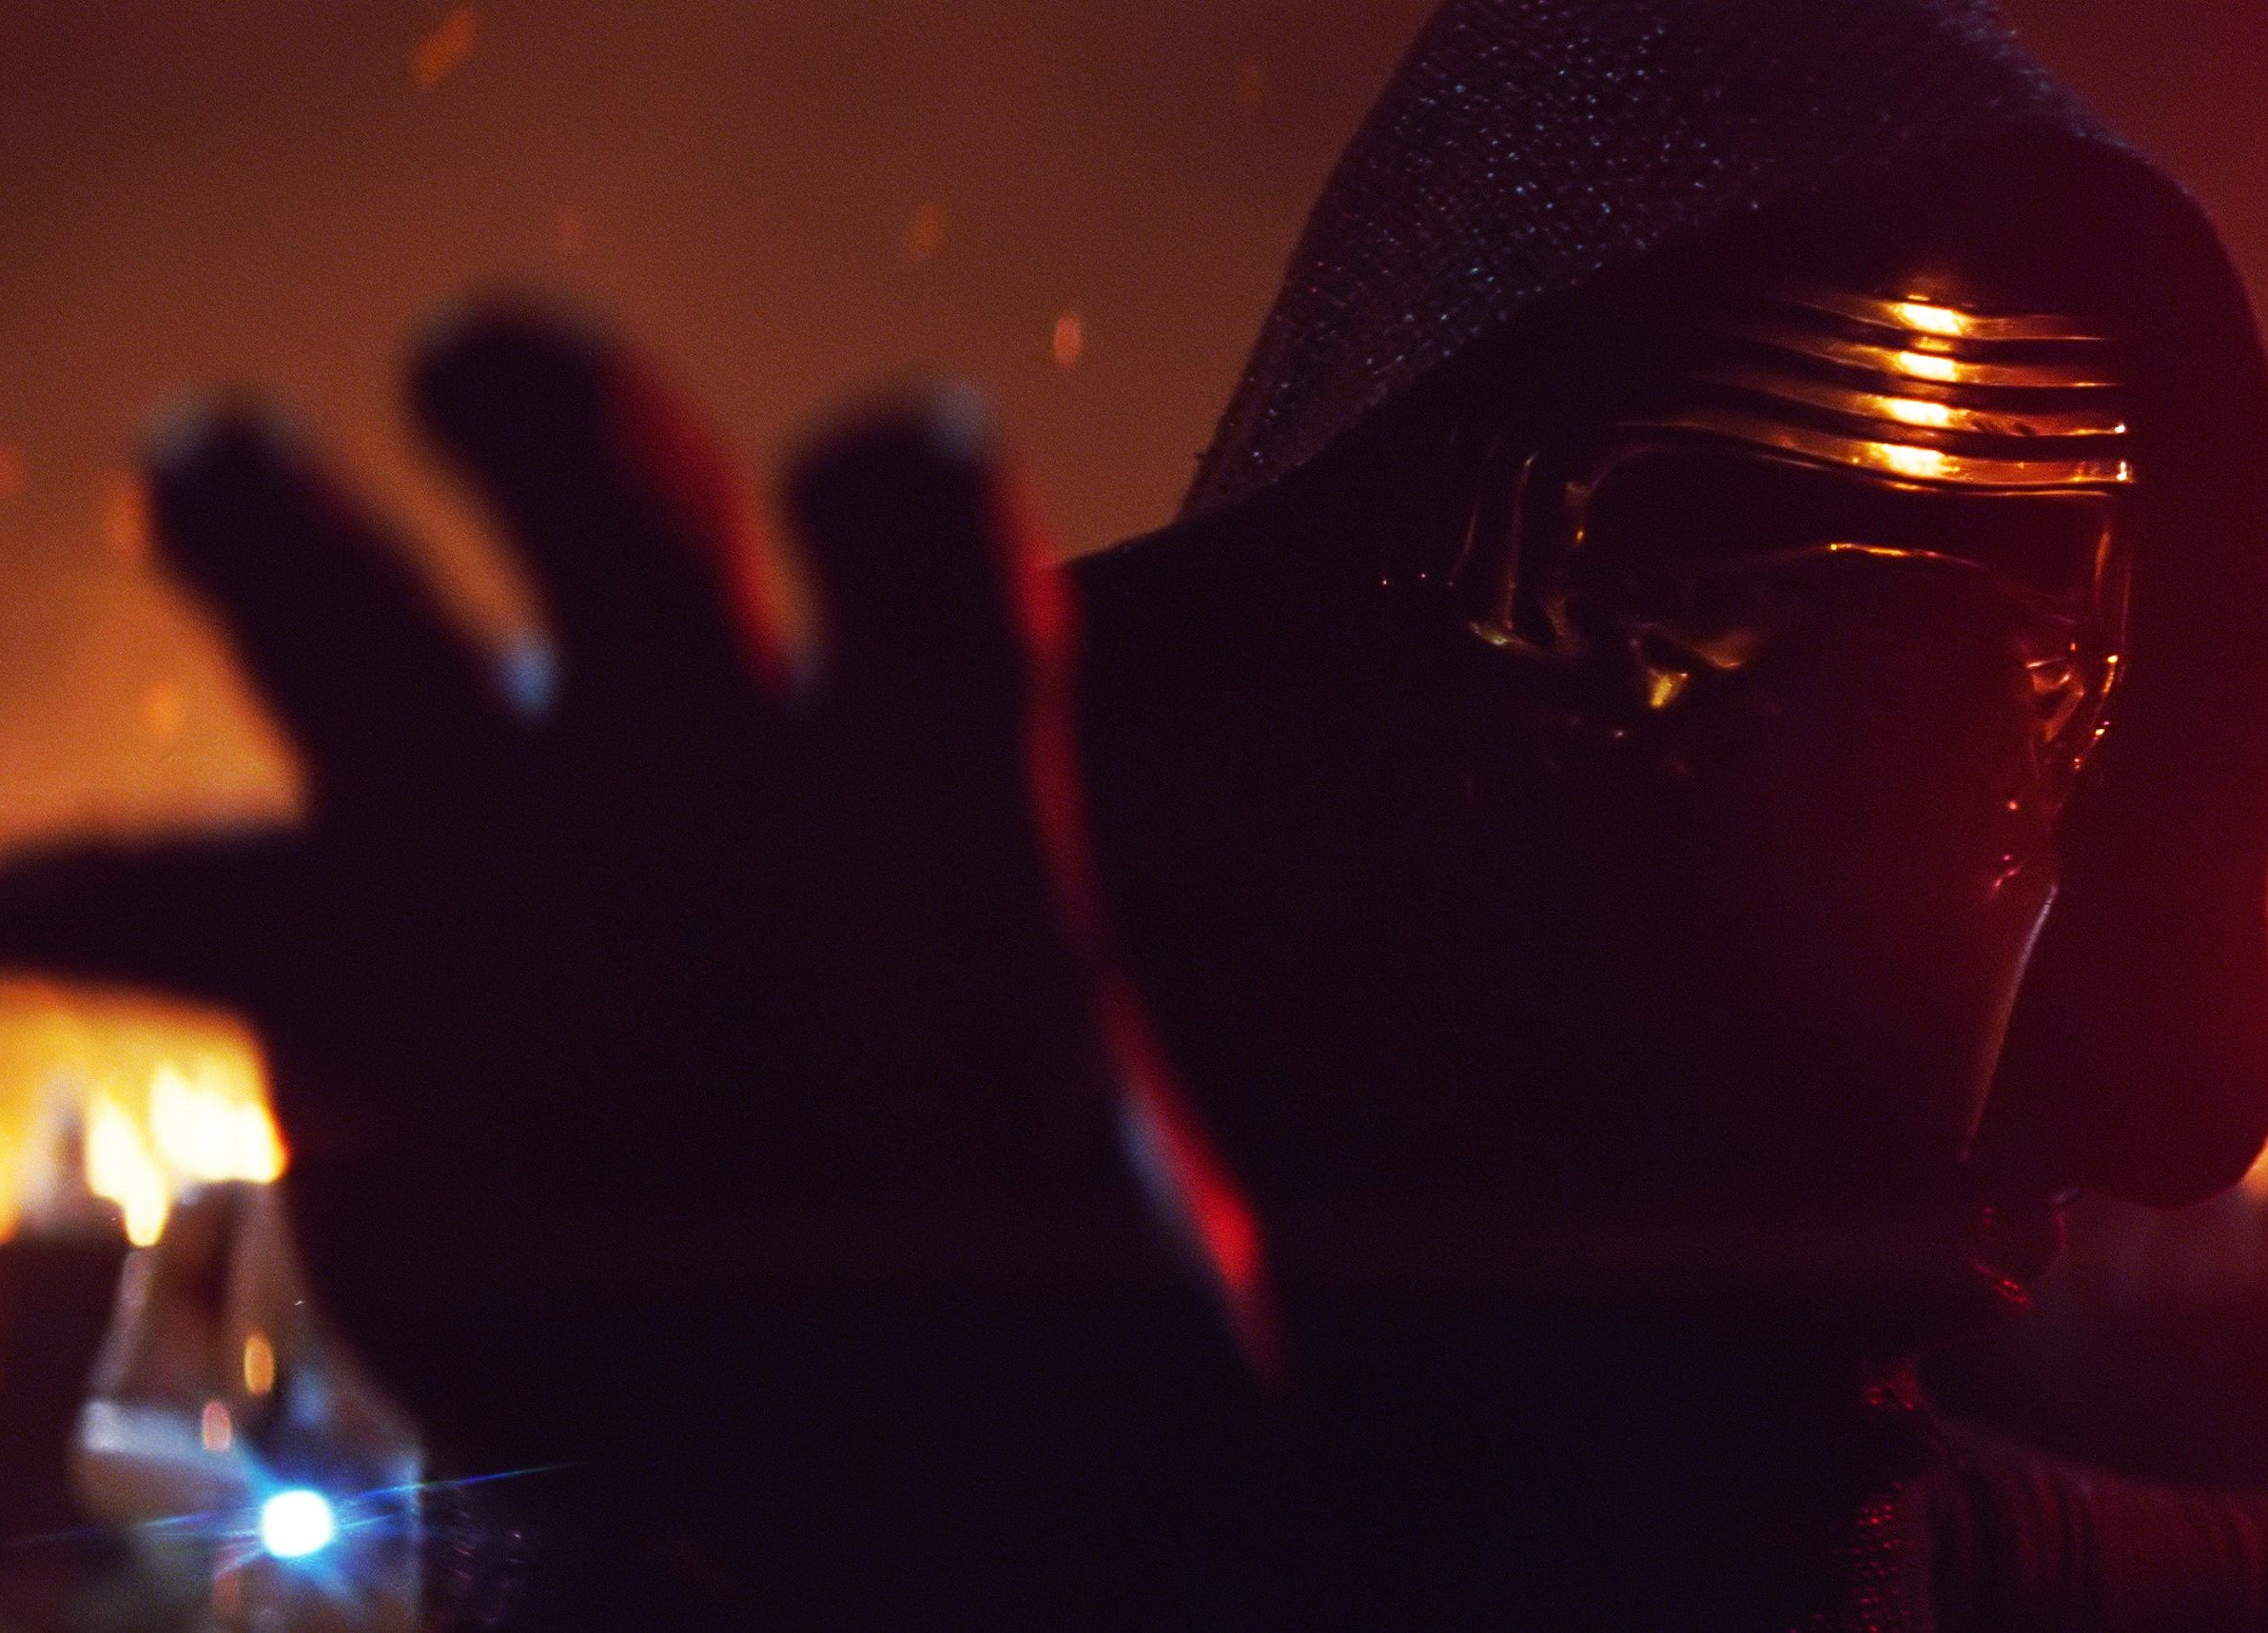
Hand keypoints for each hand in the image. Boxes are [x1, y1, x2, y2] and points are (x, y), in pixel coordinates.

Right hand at [0, 307, 1229, 1464]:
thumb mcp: (1106, 1145)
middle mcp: (695, 727)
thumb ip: (1121, 1050)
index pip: (906, 512)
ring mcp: (491, 831)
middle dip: (539, 398)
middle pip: (598, 458)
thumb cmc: (1018, 1246)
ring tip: (223, 474)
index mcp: (912, 735)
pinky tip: (46, 911)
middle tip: (486, 387)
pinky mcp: (327, 967)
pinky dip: (88, 901)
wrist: (867, 1383)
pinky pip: (153, 900)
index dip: (898, 496)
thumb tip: (1234, 1069)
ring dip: (267, 519)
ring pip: (334, 593)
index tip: (892, 510)